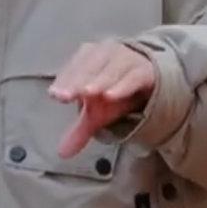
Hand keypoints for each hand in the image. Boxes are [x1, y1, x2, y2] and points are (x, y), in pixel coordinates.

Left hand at [49, 41, 157, 157]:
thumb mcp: (97, 112)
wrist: (151, 77)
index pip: (73, 68)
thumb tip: (63, 153)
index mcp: (89, 57)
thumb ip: (80, 130)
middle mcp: (106, 54)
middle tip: (65, 96)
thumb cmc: (116, 89)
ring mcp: (127, 59)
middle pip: (89, 67)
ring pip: (111, 68)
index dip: (64, 81)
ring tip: (87, 94)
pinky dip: (123, 85)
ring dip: (99, 80)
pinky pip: (134, 76)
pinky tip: (111, 96)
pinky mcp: (145, 70)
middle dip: (76, 81)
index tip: (55, 96)